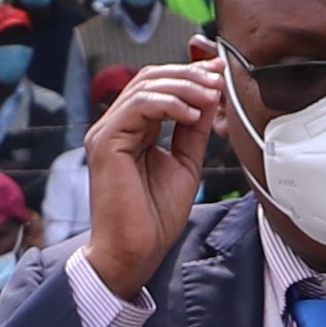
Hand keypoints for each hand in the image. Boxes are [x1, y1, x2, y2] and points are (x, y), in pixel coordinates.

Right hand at [85, 53, 234, 297]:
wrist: (135, 252)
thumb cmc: (155, 218)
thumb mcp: (186, 163)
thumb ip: (194, 130)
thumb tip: (211, 97)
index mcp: (133, 131)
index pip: (158, 86)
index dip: (189, 75)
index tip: (220, 74)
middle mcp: (116, 127)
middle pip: (150, 78)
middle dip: (189, 74)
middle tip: (218, 79)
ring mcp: (107, 132)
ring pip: (145, 86)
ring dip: (184, 87)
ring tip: (211, 97)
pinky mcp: (105, 142)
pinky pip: (139, 105)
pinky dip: (170, 103)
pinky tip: (193, 114)